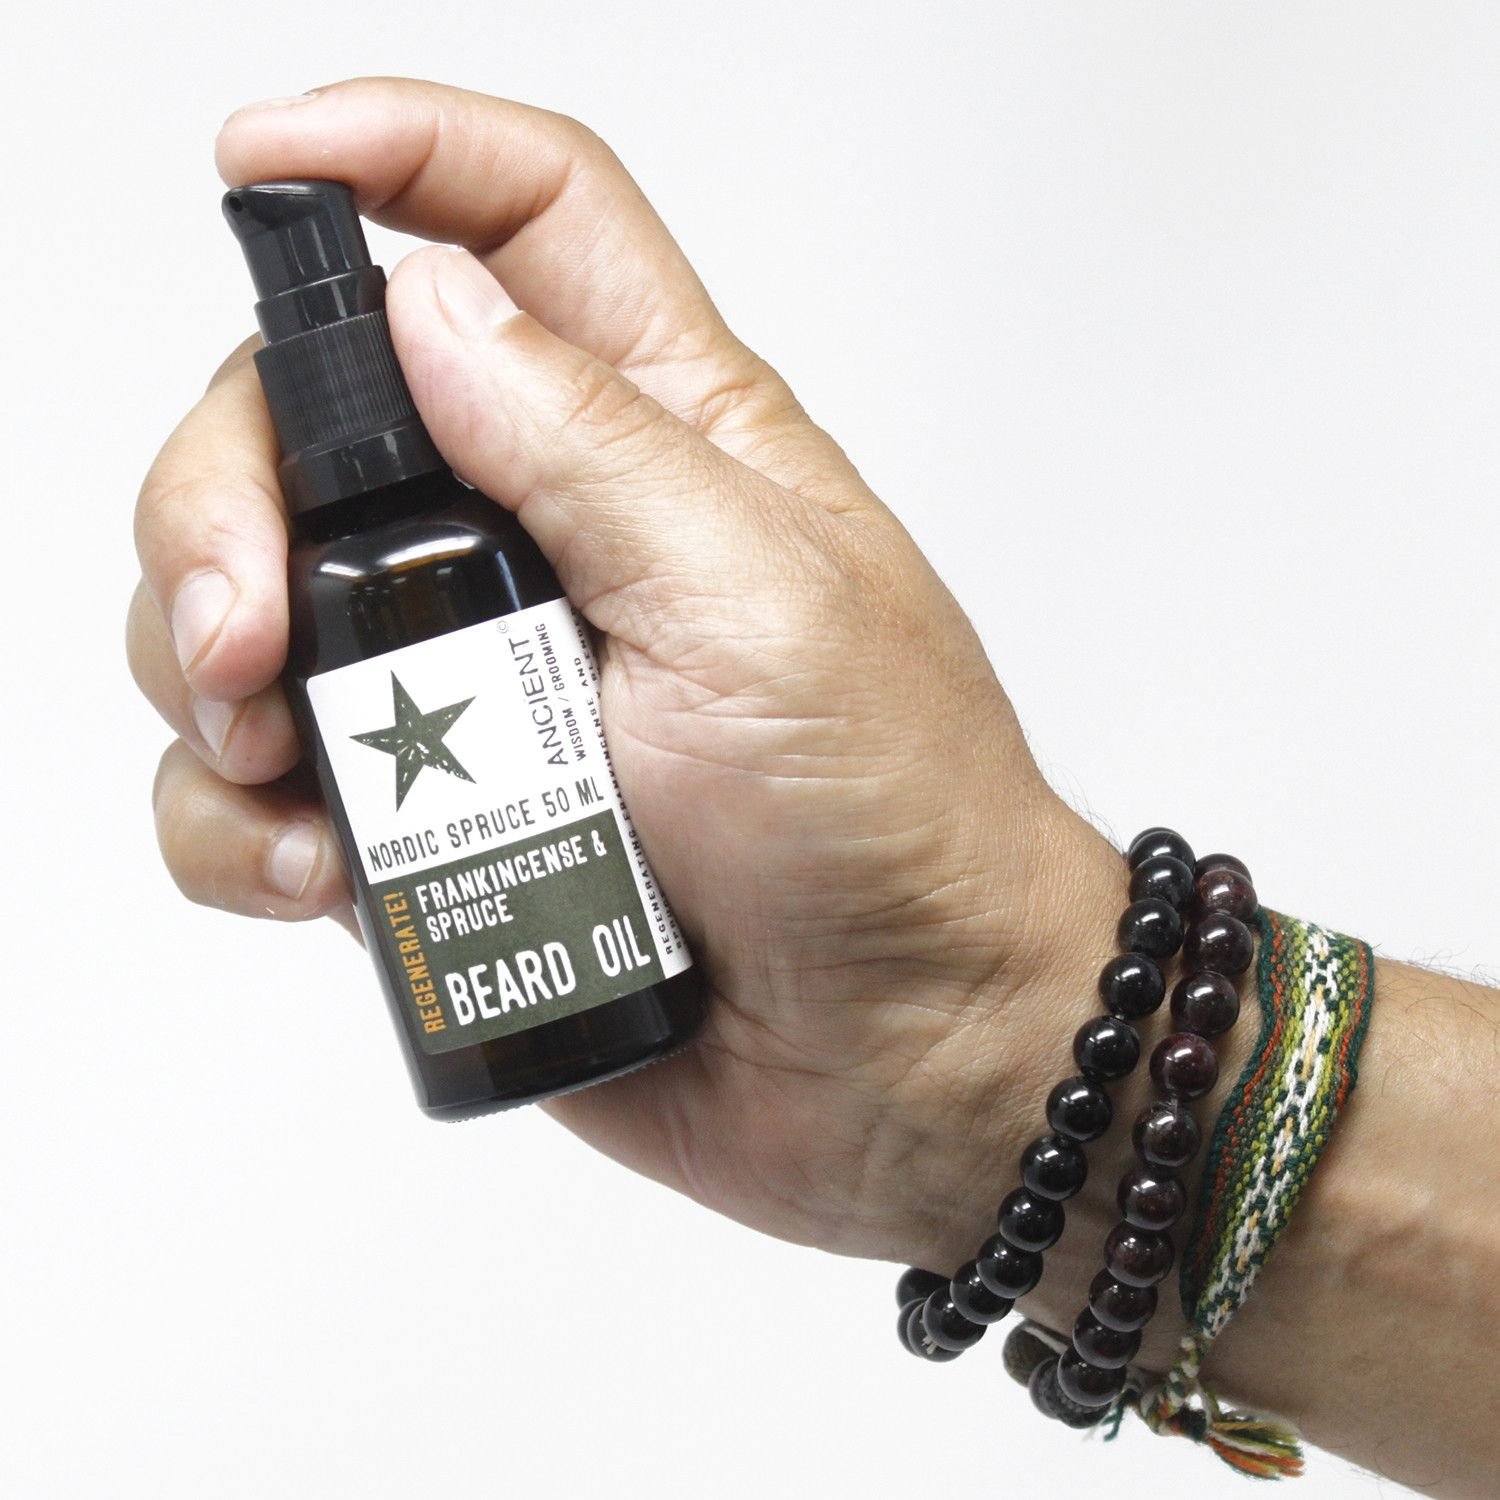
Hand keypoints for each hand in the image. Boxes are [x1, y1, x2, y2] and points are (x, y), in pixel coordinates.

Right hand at [128, 77, 1122, 1277]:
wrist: (896, 1056)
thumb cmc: (889, 828)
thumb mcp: (760, 607)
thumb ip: (591, 446)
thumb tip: (428, 305)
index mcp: (661, 442)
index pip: (525, 219)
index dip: (393, 155)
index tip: (260, 165)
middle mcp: (550, 542)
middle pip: (312, 423)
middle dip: (220, 503)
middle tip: (237, 633)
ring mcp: (478, 689)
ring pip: (252, 608)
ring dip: (209, 678)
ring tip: (292, 777)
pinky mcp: (437, 821)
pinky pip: (265, 789)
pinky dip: (242, 826)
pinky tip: (316, 873)